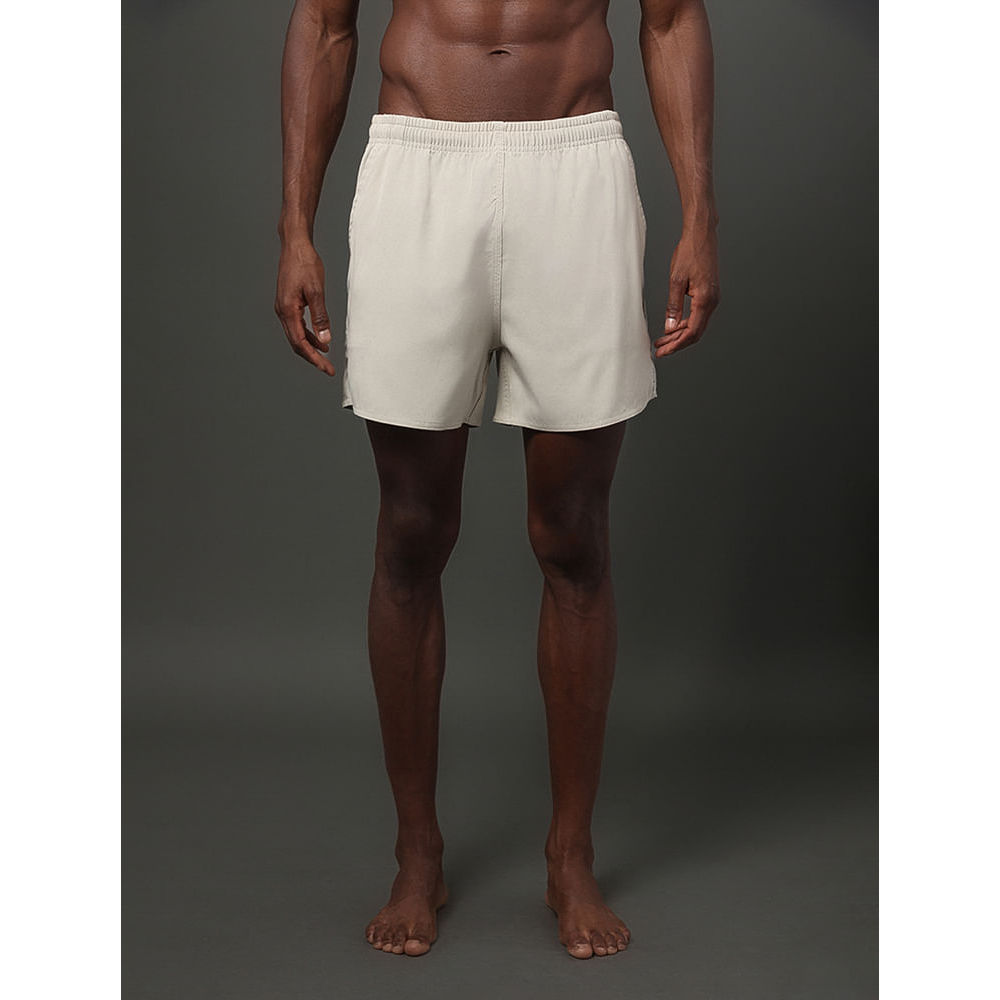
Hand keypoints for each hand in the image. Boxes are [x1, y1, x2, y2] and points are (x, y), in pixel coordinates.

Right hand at [275, 240, 335, 375]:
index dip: (314, 359)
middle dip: (312, 357)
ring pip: (296, 335)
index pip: (301, 343)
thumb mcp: (316, 291)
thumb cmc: (305, 264)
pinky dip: (308, 335)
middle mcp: (282, 312)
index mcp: (288, 311)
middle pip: (296, 343)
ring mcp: (283, 308)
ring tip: (326, 356)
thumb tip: (325, 340)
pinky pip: (297, 325)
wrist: (294, 245)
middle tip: (328, 369)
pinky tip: (320, 338)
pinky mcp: (287, 303)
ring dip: (311, 347)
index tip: (327, 369)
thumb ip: (321, 317)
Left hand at [654, 226, 719, 356]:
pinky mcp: (708, 294)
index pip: (691, 332)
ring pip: (696, 325)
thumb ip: (673, 306)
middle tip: (659, 350)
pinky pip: (697, 316)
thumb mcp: (676, 280)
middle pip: (695, 333)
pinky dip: (684, 324)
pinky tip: (672, 327)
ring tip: (662, 340)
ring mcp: (711, 298)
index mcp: (705, 300)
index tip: (662, 351)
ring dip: (679, 335)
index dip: (676, 345)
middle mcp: (711, 302)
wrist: (702, 235)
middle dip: (676, 343)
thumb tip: (669, 327)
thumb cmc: (690, 252)